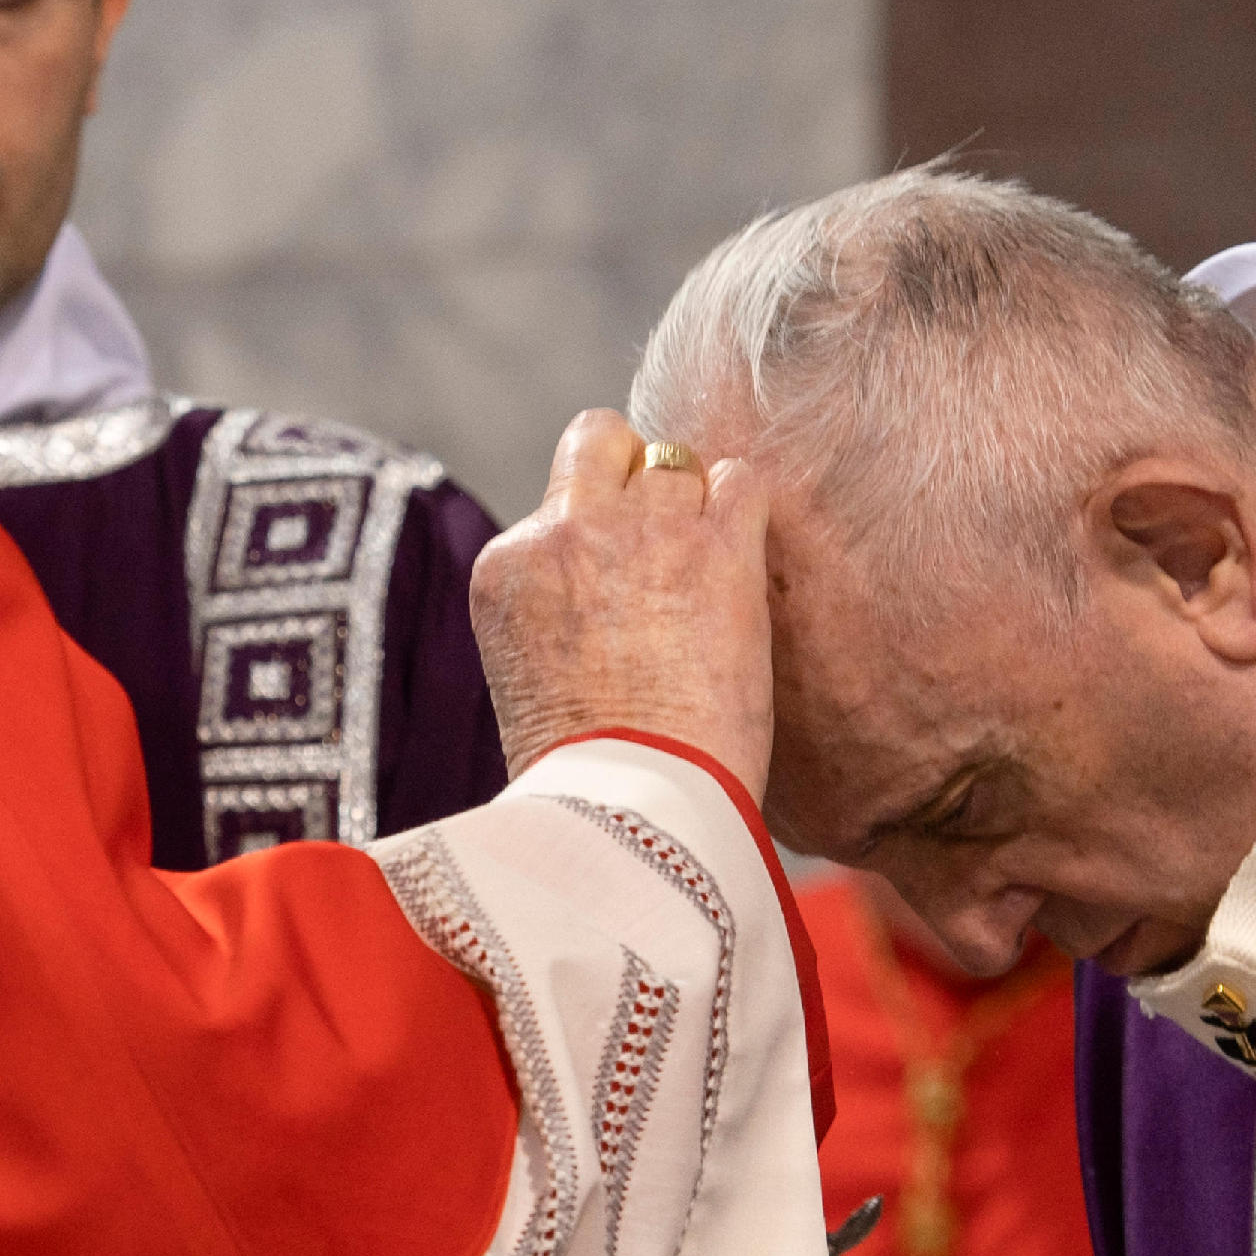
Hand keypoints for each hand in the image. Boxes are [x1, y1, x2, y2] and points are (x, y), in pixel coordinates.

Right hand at [469, 412, 772, 789]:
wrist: (630, 818)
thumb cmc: (587, 780)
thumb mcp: (530, 680)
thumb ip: (554, 615)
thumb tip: (598, 602)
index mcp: (506, 570)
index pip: (556, 502)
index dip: (596, 532)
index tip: (618, 580)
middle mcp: (565, 533)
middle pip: (599, 437)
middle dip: (632, 470)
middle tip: (665, 535)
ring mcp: (641, 533)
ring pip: (676, 455)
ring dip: (697, 502)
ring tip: (712, 570)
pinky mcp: (716, 551)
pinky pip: (743, 480)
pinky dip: (749, 515)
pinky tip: (750, 570)